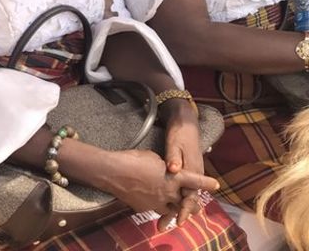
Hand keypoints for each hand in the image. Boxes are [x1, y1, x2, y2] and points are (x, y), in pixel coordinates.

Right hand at [105, 149, 218, 231]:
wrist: (112, 172)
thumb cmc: (132, 159)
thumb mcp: (152, 157)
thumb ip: (164, 166)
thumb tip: (166, 170)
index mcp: (174, 177)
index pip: (195, 181)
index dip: (206, 183)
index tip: (216, 185)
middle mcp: (169, 192)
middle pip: (187, 203)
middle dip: (192, 206)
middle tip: (196, 208)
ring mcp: (157, 202)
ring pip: (172, 211)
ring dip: (175, 210)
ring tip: (177, 212)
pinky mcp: (145, 208)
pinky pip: (156, 211)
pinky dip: (158, 209)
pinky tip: (153, 204)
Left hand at [163, 99, 204, 224]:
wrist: (185, 126)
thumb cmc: (181, 136)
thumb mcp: (176, 145)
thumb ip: (174, 158)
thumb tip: (173, 169)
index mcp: (193, 172)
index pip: (191, 196)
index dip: (185, 209)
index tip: (179, 220)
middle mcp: (191, 177)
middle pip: (185, 201)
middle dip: (175, 214)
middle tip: (164, 225)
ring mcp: (186, 176)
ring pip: (180, 198)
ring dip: (171, 209)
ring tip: (160, 221)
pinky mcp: (179, 174)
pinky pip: (176, 191)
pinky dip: (169, 199)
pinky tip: (159, 204)